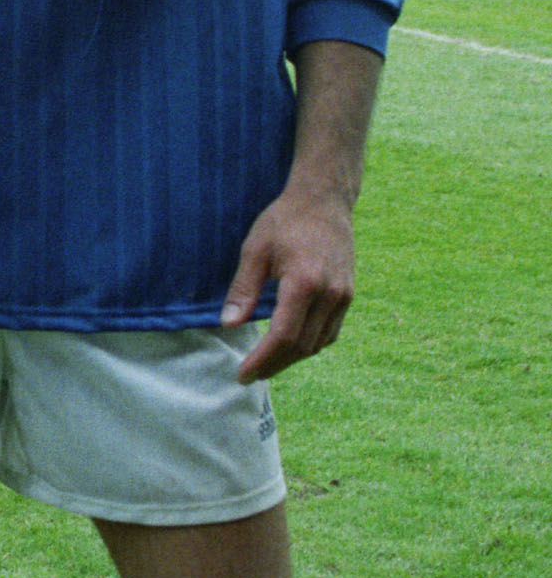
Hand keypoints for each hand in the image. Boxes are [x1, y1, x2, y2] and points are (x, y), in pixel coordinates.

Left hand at [222, 183, 355, 383]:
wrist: (324, 202)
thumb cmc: (284, 221)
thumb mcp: (254, 249)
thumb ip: (243, 289)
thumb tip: (228, 323)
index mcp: (305, 282)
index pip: (283, 335)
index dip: (262, 360)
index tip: (243, 373)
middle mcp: (331, 294)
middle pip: (302, 346)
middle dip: (274, 365)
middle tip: (250, 375)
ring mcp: (344, 296)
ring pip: (319, 343)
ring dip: (292, 359)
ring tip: (266, 364)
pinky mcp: (349, 295)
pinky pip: (330, 332)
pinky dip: (309, 345)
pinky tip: (289, 346)